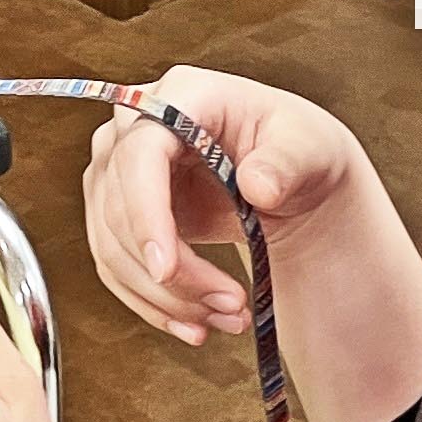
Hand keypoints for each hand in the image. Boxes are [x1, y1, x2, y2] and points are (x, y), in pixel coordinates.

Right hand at [81, 68, 381, 345]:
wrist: (290, 179)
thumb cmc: (297, 149)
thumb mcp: (309, 147)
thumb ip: (286, 162)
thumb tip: (257, 185)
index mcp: (181, 95)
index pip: (139, 154)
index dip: (144, 212)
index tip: (166, 269)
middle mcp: (135, 127)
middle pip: (119, 208)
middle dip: (173, 273)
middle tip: (231, 304)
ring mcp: (119, 170)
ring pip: (112, 246)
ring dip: (165, 297)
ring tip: (226, 317)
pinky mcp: (117, 212)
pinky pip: (117, 266)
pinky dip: (153, 305)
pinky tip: (194, 326)